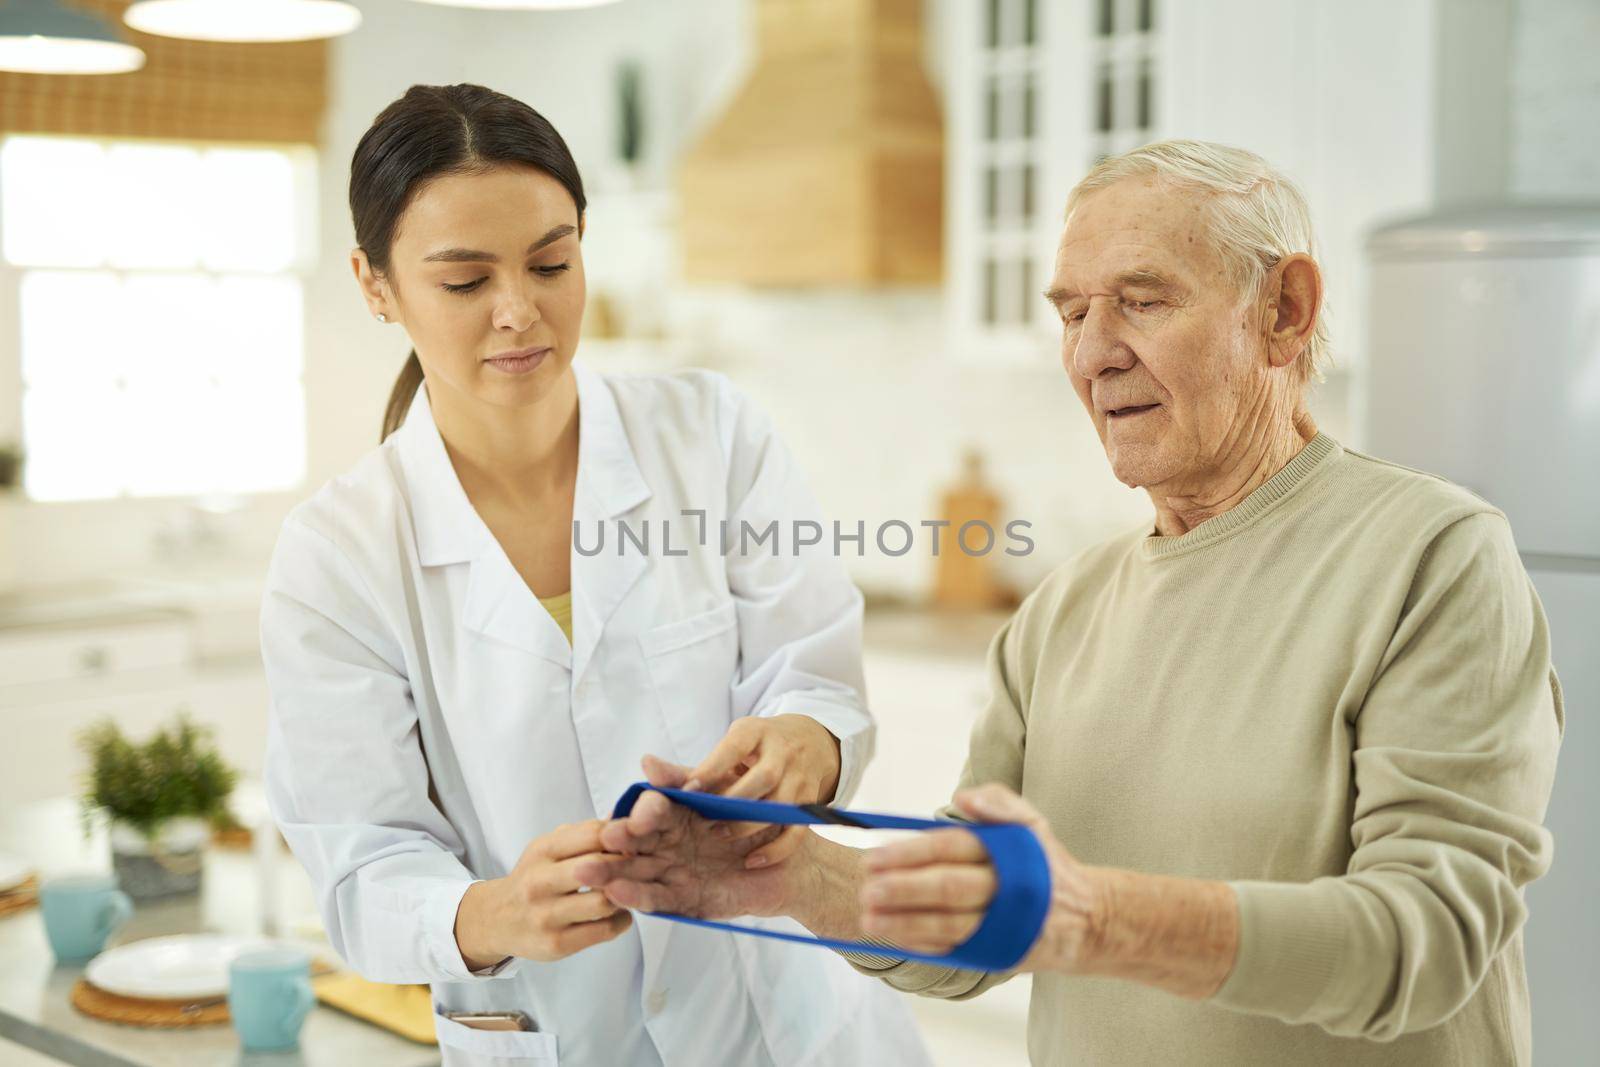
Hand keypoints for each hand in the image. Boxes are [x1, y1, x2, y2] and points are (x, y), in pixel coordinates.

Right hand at [454, 821, 638, 967]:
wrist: (496, 920)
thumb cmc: (533, 878)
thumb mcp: (548, 847)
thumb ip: (583, 834)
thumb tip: (624, 821)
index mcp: (543, 851)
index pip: (593, 834)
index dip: (622, 837)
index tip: (635, 843)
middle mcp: (540, 882)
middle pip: (600, 867)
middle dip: (628, 866)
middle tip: (641, 868)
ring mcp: (547, 915)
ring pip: (605, 901)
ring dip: (626, 896)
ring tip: (628, 893)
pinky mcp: (557, 943)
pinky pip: (604, 930)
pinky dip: (621, 920)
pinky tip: (619, 914)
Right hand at [573, 756, 806, 920]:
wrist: (793, 864)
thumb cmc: (760, 823)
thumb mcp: (725, 797)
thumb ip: (687, 782)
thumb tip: (647, 761)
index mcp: (675, 815)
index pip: (651, 812)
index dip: (639, 813)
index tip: (627, 813)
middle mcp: (668, 844)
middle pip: (636, 843)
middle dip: (617, 842)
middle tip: (602, 840)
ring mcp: (672, 872)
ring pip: (637, 872)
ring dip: (612, 872)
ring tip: (588, 873)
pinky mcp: (683, 900)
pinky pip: (658, 898)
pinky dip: (637, 896)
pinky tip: (616, 893)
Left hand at [674, 714, 841, 868]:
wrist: (807, 743)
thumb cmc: (753, 751)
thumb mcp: (726, 750)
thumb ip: (689, 768)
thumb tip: (647, 767)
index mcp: (753, 733)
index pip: (733, 749)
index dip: (710, 771)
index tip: (688, 792)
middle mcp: (781, 753)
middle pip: (763, 778)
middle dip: (733, 802)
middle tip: (705, 822)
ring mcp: (799, 778)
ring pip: (781, 806)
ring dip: (750, 824)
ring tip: (721, 836)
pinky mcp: (811, 804)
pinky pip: (798, 831)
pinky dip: (777, 849)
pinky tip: (753, 861)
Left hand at [858, 784, 1103, 971]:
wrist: (1088, 920)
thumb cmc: (1046, 865)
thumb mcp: (1033, 824)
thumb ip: (998, 803)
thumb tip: (962, 799)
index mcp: (1008, 852)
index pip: (951, 848)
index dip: (910, 852)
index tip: (874, 856)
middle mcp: (1006, 889)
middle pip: (947, 888)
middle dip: (901, 889)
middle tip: (865, 889)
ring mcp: (1002, 925)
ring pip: (948, 925)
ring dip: (904, 923)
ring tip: (869, 919)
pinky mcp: (997, 953)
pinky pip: (955, 949)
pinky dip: (922, 945)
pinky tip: (894, 939)